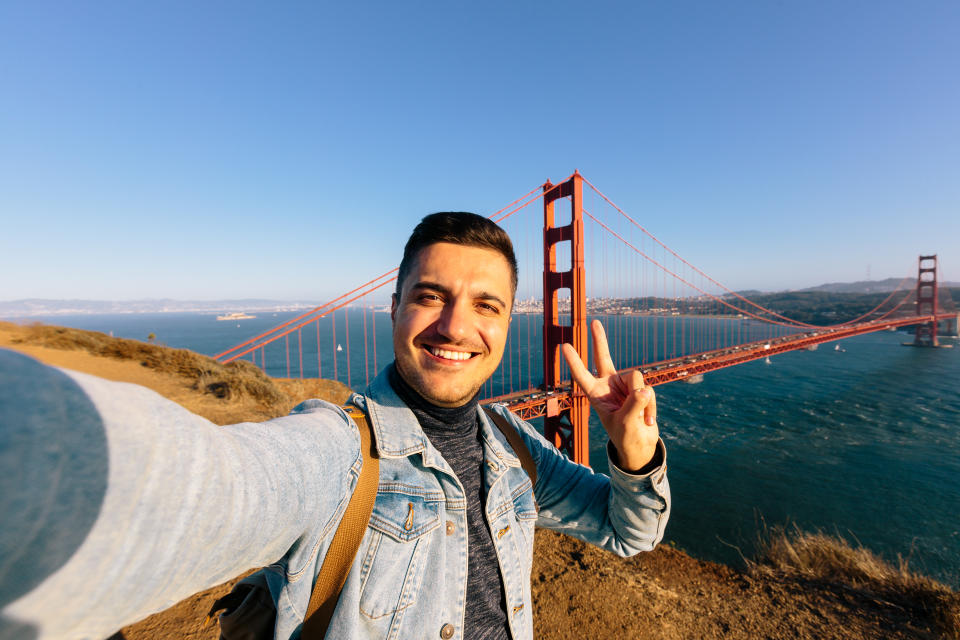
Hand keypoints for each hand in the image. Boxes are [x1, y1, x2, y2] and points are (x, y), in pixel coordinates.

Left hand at [561, 319, 658, 471]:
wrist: (641, 445)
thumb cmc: (626, 437)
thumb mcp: (626, 424)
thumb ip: (634, 405)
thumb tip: (645, 389)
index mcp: (595, 394)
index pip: (582, 375)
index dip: (574, 361)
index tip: (564, 345)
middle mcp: (609, 385)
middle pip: (604, 358)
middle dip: (600, 340)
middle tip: (594, 322)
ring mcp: (625, 385)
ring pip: (636, 378)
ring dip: (642, 400)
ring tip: (640, 419)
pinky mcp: (640, 388)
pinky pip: (649, 389)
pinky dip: (651, 406)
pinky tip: (648, 420)